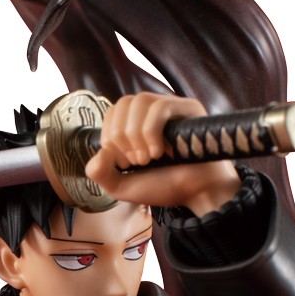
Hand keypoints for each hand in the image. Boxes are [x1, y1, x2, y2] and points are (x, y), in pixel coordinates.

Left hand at [85, 93, 240, 215]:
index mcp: (137, 122)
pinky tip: (159, 152)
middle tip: (137, 162)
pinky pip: (160, 107)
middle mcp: (153, 110)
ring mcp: (172, 106)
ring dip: (136, 135)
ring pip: (140, 101)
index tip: (124, 163)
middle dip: (121, 137)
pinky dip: (151, 132)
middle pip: (123, 103)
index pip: (112, 111)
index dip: (110, 136)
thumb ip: (99, 173)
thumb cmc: (163, 186)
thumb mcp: (121, 186)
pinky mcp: (189, 108)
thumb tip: (99, 151)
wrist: (196, 194)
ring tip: (148, 158)